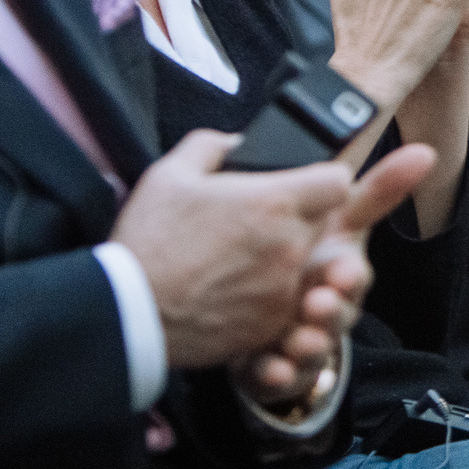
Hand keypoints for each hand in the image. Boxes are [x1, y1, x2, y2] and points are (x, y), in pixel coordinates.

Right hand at [112, 129, 362, 368]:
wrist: (130, 313)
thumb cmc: (149, 243)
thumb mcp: (170, 174)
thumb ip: (211, 146)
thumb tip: (235, 143)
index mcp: (274, 203)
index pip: (338, 181)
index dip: (323, 179)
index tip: (305, 184)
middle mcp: (290, 247)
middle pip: (322, 225)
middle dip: (299, 220)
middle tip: (257, 224)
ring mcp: (284, 290)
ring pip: (305, 265)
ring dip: (283, 259)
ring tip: (238, 261)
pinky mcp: (272, 325)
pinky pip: (286, 302)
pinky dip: (268, 296)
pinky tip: (232, 290)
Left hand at [236, 142, 432, 407]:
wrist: (274, 315)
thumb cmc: (312, 261)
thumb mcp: (339, 221)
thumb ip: (379, 189)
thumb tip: (425, 152)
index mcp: (338, 274)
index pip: (353, 276)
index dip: (350, 277)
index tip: (342, 270)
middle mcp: (325, 311)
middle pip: (336, 317)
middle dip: (330, 312)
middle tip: (316, 303)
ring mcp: (300, 342)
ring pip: (311, 350)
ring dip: (307, 346)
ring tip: (295, 340)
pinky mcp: (272, 369)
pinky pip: (275, 377)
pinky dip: (274, 375)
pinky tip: (268, 367)